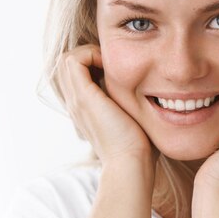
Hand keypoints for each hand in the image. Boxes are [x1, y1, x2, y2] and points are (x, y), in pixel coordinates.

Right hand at [56, 44, 155, 165]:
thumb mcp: (132, 119)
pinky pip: (74, 60)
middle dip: (90, 55)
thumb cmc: (139, 147)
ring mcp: (77, 100)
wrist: (131, 163)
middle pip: (67, 64)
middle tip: (113, 63)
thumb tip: (151, 94)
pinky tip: (114, 68)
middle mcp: (75, 103)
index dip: (94, 63)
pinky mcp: (84, 97)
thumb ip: (130, 104)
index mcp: (84, 108)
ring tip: (112, 64)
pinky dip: (91, 54)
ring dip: (89, 53)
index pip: (76, 74)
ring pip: (67, 59)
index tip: (118, 69)